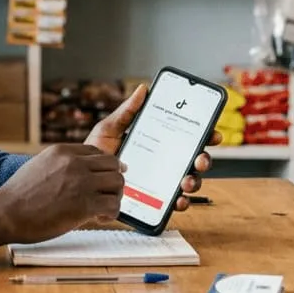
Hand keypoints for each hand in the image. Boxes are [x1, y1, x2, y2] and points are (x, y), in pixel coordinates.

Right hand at [0, 144, 125, 246]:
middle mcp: (74, 163)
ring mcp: (81, 183)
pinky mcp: (85, 205)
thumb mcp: (39, 166)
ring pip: (118, 183)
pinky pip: (113, 206)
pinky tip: (100, 219)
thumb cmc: (18, 196)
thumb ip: (59, 165)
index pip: (97, 151)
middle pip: (113, 164)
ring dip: (114, 197)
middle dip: (112, 180)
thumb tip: (76, 174)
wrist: (5, 213)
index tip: (104, 178)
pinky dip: (111, 214)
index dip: (104, 166)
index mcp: (62, 151)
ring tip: (103, 208)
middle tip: (106, 194)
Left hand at [84, 83, 217, 212]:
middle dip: (204, 159)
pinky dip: (181, 203)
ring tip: (186, 181)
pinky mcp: (154, 201)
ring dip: (194, 182)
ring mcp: (161, 182)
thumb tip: (143, 88)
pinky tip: (178, 200)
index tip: (213, 132)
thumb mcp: (110, 129)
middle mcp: (164, 163)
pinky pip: (173, 204)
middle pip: (193, 160)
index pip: (187, 137)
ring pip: (188, 182)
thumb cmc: (97, 152)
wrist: (81, 179)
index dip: (205, 134)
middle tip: (200, 158)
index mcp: (159, 143)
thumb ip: (127, 112)